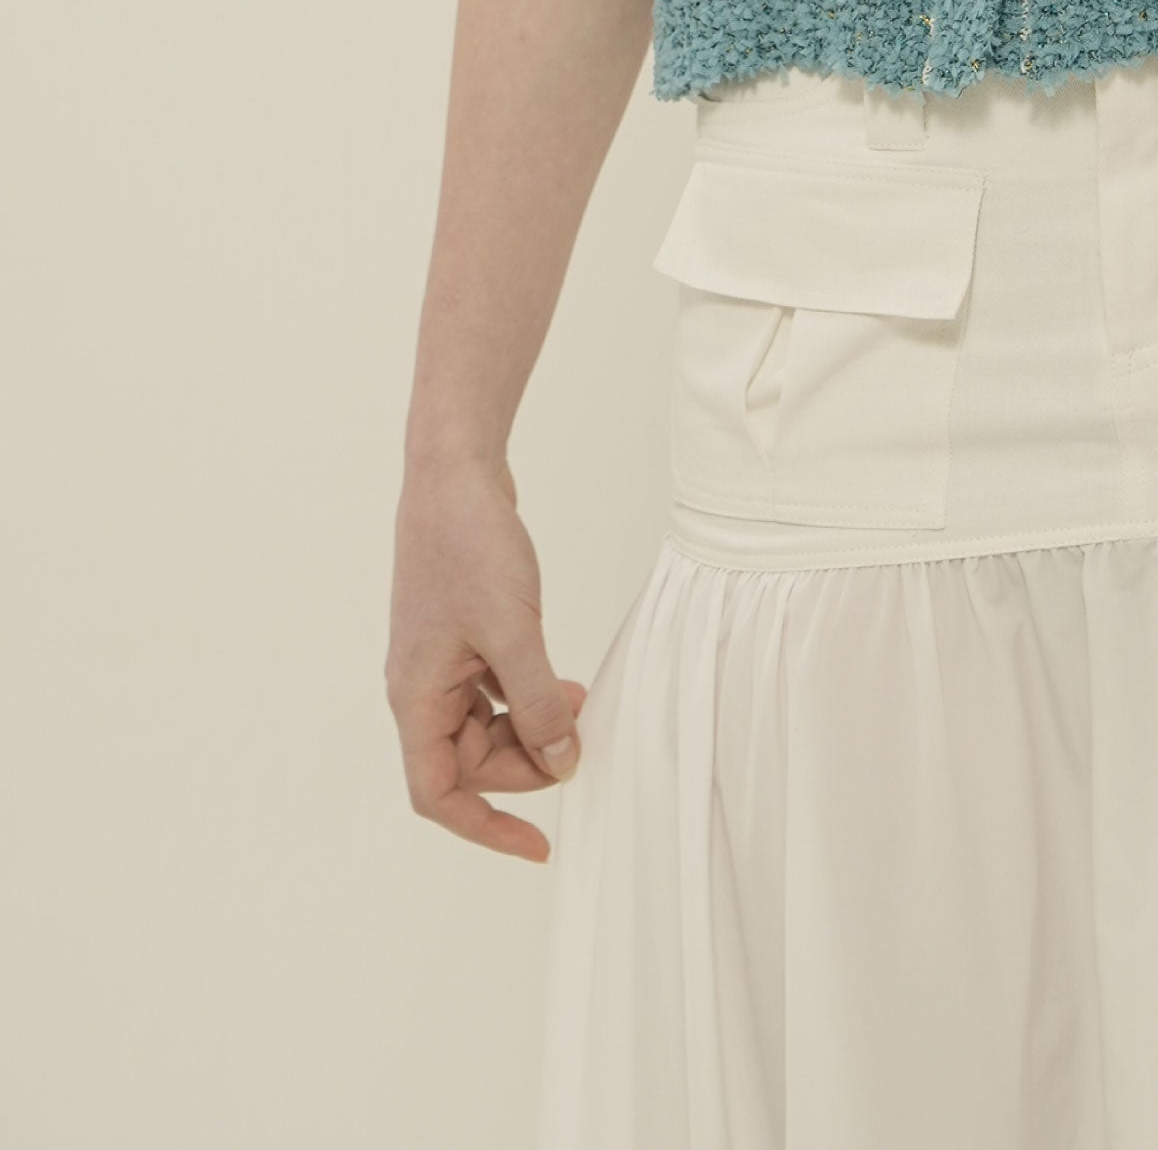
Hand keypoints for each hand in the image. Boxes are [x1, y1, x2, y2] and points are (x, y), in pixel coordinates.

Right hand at [387, 455, 587, 861]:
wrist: (455, 476)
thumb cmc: (469, 548)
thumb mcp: (512, 631)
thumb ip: (536, 702)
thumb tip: (559, 763)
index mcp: (415, 698)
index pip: (439, 794)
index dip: (486, 826)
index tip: (537, 844)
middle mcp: (421, 688)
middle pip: (470, 762)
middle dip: (526, 761)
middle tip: (578, 739)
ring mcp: (440, 662)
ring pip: (486, 726)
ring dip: (532, 726)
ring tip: (579, 704)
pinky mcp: (463, 636)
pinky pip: (495, 689)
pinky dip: (530, 695)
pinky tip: (565, 683)